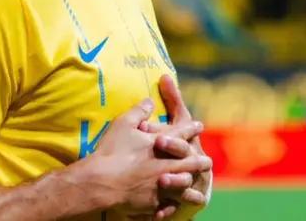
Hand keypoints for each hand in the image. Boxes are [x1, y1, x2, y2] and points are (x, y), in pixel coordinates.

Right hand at [71, 99, 211, 216]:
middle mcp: (167, 166)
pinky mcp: (152, 203)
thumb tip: (149, 100)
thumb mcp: (123, 124)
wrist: (99, 183)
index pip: (183, 134)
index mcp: (162, 146)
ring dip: (189, 183)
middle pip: (191, 162)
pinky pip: (166, 206)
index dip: (192, 128)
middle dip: (200, 161)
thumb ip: (139, 111)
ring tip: (193, 183)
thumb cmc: (111, 152)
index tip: (199, 126)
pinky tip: (171, 206)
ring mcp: (161, 186)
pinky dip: (169, 205)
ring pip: (183, 186)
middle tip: (207, 161)